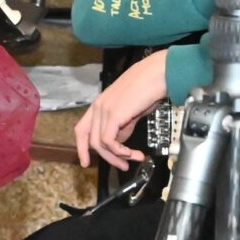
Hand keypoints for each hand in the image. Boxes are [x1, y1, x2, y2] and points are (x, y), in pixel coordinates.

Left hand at [75, 49, 170, 169]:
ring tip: (134, 159)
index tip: (86, 162)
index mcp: (99, 105)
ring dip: (117, 156)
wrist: (158, 74)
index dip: (81, 148)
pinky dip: (120, 151)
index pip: (82, 130)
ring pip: (99, 143)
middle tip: (123, 166)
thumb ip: (123, 125)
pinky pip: (108, 140)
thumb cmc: (149, 88)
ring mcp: (103, 109)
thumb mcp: (132, 110)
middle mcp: (98, 107)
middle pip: (90, 140)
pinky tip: (133, 152)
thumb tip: (120, 140)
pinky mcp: (113, 114)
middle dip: (107, 157)